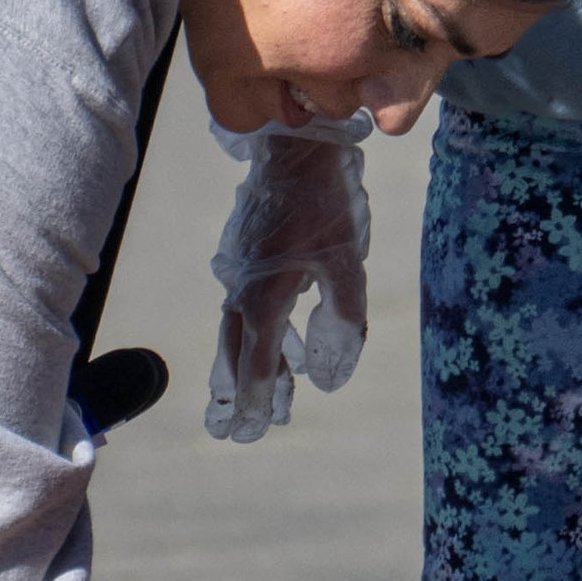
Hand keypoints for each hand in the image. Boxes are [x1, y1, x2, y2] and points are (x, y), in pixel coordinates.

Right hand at [204, 114, 368, 439]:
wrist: (295, 148)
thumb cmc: (326, 204)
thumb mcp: (347, 264)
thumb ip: (342, 323)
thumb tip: (329, 379)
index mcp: (267, 298)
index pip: (258, 364)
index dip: (257, 401)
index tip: (252, 431)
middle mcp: (246, 291)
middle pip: (236, 355)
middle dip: (240, 395)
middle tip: (234, 432)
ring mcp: (242, 274)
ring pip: (238, 334)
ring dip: (250, 369)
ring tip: (268, 401)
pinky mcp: (247, 258)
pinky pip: (249, 309)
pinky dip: (263, 336)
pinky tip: (290, 348)